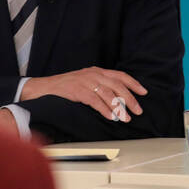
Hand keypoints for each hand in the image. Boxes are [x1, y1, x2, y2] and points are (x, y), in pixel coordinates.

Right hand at [21, 67, 145, 122]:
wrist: (44, 87)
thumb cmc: (67, 86)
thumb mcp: (87, 81)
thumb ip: (101, 85)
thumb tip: (119, 98)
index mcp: (98, 71)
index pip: (120, 76)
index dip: (133, 84)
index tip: (144, 92)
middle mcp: (94, 74)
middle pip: (118, 86)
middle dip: (130, 99)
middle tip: (138, 111)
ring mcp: (85, 82)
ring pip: (108, 94)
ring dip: (119, 107)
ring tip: (126, 118)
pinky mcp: (77, 91)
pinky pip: (95, 101)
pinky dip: (104, 109)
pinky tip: (111, 116)